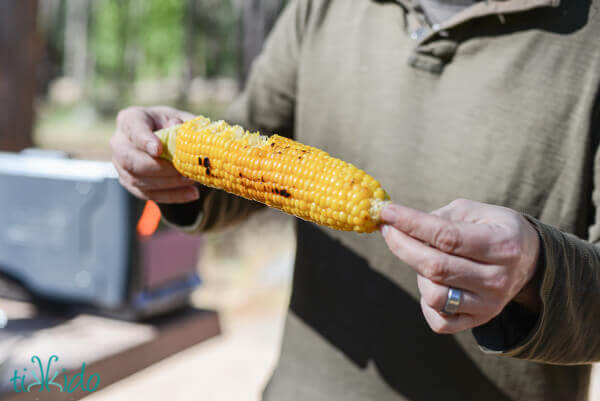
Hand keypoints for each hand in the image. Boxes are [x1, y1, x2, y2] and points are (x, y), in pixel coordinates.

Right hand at [111, 106, 198, 203]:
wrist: (164, 137)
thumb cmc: (171, 125)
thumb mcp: (180, 118)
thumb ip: (181, 123)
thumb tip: (177, 128)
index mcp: (130, 120)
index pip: (133, 129)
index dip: (145, 141)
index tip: (159, 150)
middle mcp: (119, 142)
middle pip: (130, 160)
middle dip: (159, 169)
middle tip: (183, 172)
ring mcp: (120, 165)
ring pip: (138, 180)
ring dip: (167, 184)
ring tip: (191, 181)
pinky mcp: (129, 183)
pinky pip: (147, 193)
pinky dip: (171, 195)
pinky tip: (191, 193)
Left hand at [380, 199, 540, 333]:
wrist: (529, 261)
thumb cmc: (493, 229)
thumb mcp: (476, 211)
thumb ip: (440, 217)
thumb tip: (400, 224)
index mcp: (502, 244)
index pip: (447, 236)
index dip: (411, 223)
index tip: (387, 212)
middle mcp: (498, 278)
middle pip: (436, 267)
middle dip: (402, 245)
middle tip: (388, 230)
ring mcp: (489, 305)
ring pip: (433, 295)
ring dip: (418, 273)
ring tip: (423, 258)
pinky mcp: (478, 320)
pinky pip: (439, 321)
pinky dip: (425, 302)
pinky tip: (431, 282)